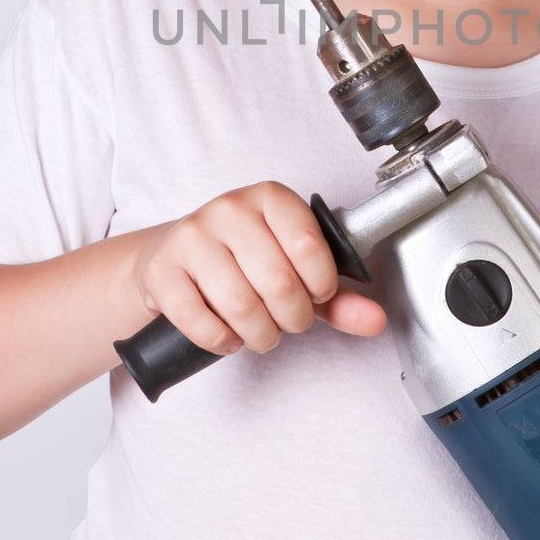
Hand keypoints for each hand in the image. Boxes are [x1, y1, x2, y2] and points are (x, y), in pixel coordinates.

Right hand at [131, 181, 385, 354]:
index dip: (320, 286)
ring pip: (241, 306)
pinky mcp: (163, 270)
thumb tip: (376, 319)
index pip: (309, 246)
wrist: (172, 258)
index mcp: (271, 198)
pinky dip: (223, 342)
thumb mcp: (296, 272)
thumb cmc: (243, 261)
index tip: (315, 294)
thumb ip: (339, 297)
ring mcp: (193, 236)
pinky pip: (203, 323)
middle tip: (288, 322)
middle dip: (292, 319)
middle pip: (278, 283)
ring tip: (260, 330)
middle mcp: (230, 208)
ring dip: (259, 335)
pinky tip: (227, 333)